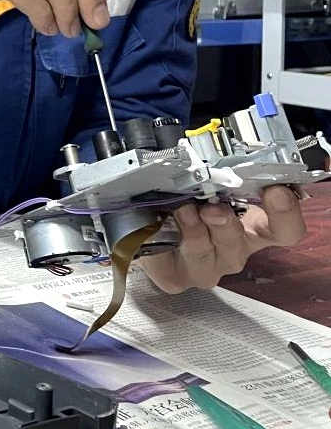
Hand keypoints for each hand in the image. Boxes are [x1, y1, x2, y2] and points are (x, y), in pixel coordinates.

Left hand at [137, 186, 306, 292]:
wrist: (151, 229)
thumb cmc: (185, 202)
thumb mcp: (207, 186)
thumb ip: (219, 178)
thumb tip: (217, 160)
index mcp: (252, 229)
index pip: (286, 230)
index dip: (285, 213)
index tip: (275, 191)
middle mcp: (232, 251)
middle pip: (238, 242)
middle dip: (225, 224)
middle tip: (212, 208)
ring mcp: (205, 268)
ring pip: (203, 252)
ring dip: (192, 230)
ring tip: (182, 211)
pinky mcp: (174, 277)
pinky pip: (166, 262)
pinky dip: (159, 242)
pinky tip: (154, 229)